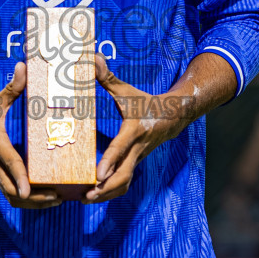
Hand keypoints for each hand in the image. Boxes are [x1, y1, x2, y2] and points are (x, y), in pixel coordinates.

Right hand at [0, 62, 59, 209]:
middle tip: (58, 197)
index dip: (20, 177)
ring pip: (11, 196)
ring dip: (33, 203)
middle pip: (12, 189)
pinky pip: (9, 193)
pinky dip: (25, 199)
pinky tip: (43, 197)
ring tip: (55, 200)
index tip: (28, 191)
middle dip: (35, 198)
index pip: (9, 162)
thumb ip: (12, 88)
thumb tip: (25, 66)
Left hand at [86, 54, 190, 202]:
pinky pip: (125, 182)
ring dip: (107, 194)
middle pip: (123, 175)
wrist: (171, 117)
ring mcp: (138, 159)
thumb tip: (92, 58)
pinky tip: (95, 195)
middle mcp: (137, 149)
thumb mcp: (127, 90)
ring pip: (125, 183)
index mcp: (134, 131)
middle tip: (86, 196)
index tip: (97, 175)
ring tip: (86, 199)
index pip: (120, 149)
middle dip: (105, 189)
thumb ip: (108, 77)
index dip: (109, 161)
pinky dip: (111, 192)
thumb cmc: (145, 102)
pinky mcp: (136, 164)